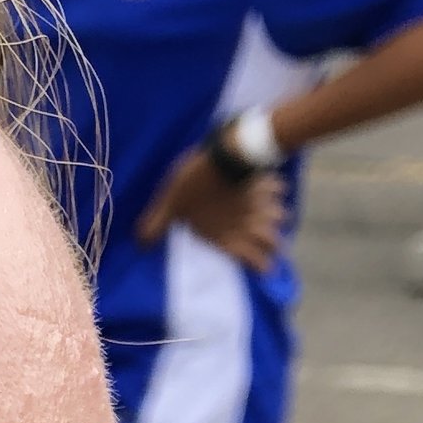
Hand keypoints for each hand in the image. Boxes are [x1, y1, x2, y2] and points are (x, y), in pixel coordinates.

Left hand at [136, 147, 286, 272]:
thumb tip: (141, 244)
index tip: (265, 269)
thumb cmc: (195, 185)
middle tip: (272, 246)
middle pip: (273, 241)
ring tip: (274, 217)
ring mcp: (259, 202)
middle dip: (274, 244)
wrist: (224, 154)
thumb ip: (158, 224)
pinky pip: (278, 187)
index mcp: (228, 235)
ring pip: (280, 215)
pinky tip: (273, 187)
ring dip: (277, 216)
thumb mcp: (171, 205)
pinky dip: (276, 188)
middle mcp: (249, 223)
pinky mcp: (264, 181)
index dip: (261, 265)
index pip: (253, 259)